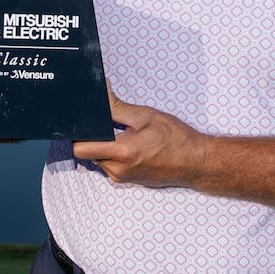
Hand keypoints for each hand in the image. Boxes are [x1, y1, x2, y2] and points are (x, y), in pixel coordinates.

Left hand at [73, 86, 207, 188]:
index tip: (86, 120)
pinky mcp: (127, 180)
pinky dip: (113, 153)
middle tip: (109, 123)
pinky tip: (129, 143)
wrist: (195, 161)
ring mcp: (122, 178)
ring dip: (103, 145)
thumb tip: (100, 93)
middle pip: (86, 153)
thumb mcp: (145, 115)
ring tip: (123, 132)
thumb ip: (117, 106)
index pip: (81, 148)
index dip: (79, 133)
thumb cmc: (176, 138)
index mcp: (122, 152)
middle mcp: (118, 170)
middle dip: (92, 137)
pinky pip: (109, 165)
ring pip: (97, 159)